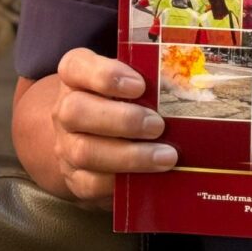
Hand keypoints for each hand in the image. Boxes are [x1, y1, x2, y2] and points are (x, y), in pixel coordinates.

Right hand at [38, 47, 176, 208]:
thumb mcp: (128, 83)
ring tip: (166, 156)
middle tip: (158, 125)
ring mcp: (66, 146)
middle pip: (75, 111)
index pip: (74, 66)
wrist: (91, 139)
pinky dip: (123, 180)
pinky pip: (91, 183)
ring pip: (85, 151)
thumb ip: (147, 79)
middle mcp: (64, 110)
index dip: (105, 75)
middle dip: (122, 119)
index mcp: (75, 77)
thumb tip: (187, 84)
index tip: (139, 85)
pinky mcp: (75, 178)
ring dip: (130, 155)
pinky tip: (149, 176)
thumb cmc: (121, 101)